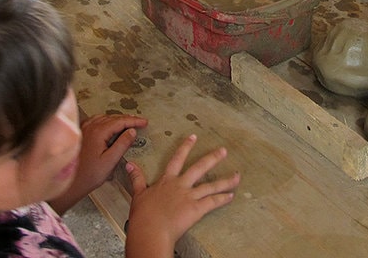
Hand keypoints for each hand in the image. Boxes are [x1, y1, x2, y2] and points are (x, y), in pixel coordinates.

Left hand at [49, 113, 148, 213]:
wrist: (68, 183)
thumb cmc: (88, 175)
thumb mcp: (110, 161)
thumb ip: (122, 144)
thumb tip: (132, 131)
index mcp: (98, 132)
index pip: (120, 121)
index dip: (134, 121)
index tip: (144, 122)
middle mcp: (90, 126)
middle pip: (112, 117)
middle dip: (127, 119)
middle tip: (139, 123)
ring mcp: (83, 128)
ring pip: (104, 117)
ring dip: (117, 119)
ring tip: (127, 124)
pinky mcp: (80, 133)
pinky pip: (95, 121)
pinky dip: (106, 120)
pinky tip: (108, 126)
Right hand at [124, 135, 238, 257]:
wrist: (150, 231)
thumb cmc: (143, 216)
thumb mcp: (138, 195)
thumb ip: (136, 178)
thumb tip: (129, 165)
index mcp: (167, 181)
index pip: (177, 159)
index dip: (186, 147)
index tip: (193, 136)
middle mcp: (180, 185)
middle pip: (199, 168)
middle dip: (213, 158)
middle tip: (224, 151)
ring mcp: (189, 197)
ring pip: (211, 186)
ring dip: (226, 181)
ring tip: (237, 176)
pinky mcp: (196, 210)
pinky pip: (212, 202)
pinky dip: (222, 199)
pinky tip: (230, 196)